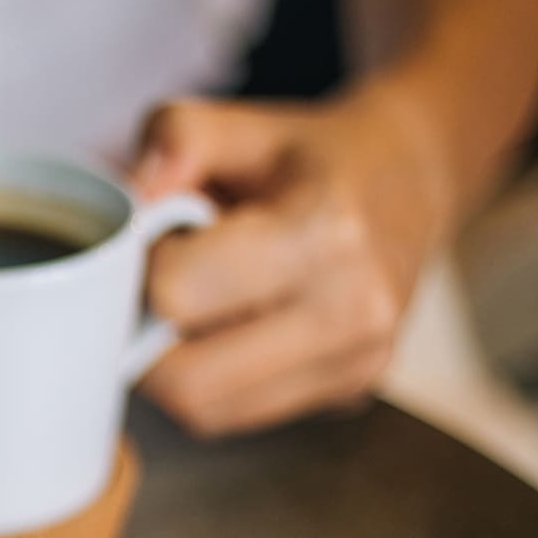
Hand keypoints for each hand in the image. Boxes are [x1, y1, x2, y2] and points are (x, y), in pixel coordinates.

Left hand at [132, 88, 453, 434]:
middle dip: (145, 338)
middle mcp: (352, 308)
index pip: (178, 293)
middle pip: (187, 380)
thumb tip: (129, 196)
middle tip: (151, 292)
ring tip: (190, 309)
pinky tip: (224, 331)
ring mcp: (356, 361)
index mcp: (323, 231)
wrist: (408, 179)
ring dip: (172, 369)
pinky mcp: (348, 392)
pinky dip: (209, 385)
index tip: (153, 244)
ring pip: (206, 412)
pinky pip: (237, 416)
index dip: (141, 269)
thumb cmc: (309, 155)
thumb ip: (173, 139)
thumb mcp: (239, 122)